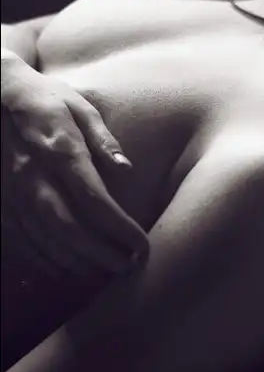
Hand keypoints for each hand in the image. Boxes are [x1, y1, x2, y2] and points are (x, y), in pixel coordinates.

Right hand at [1, 53, 148, 276]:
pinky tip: (64, 268)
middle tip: (129, 268)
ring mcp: (10, 191)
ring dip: (76, 261)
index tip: (143, 246)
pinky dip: (43, 259)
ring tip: (104, 273)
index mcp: (60, 151)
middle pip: (70, 228)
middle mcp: (33, 177)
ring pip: (43, 239)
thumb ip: (103, 139)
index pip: (95, 200)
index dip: (120, 228)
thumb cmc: (43, 98)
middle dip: (101, 254)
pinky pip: (19, 239)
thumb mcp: (79, 106)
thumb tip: (127, 168)